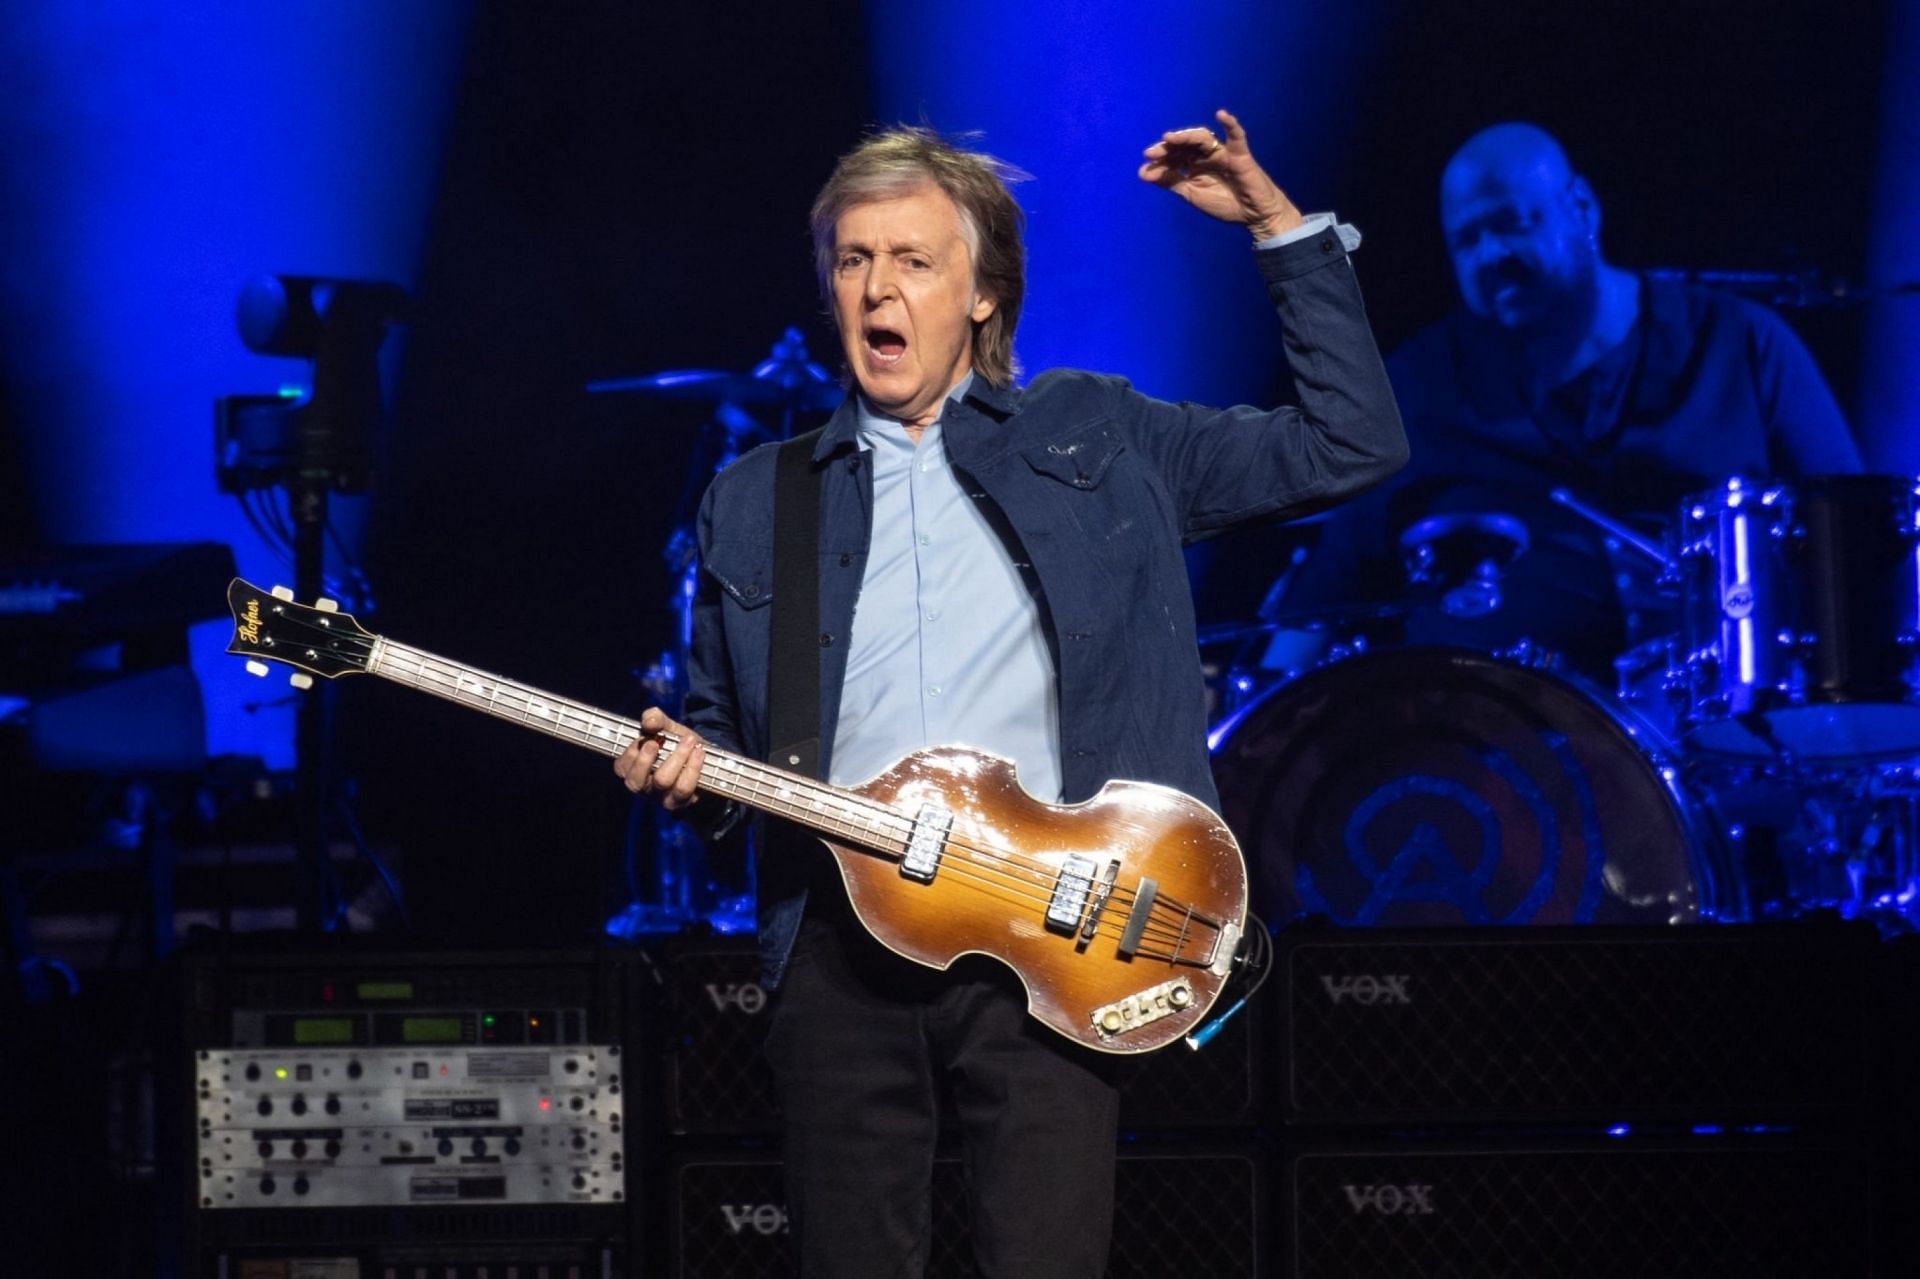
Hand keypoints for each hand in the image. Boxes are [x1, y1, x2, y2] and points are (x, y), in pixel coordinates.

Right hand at [614, 707, 706, 811]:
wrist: (702, 755)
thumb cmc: (676, 742)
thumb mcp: (664, 726)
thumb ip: (654, 718)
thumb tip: (649, 721)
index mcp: (632, 769)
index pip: (621, 767)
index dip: (630, 752)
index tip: (645, 735)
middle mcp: (643, 787)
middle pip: (635, 781)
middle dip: (645, 759)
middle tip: (657, 741)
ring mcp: (661, 797)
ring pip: (662, 781)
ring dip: (676, 757)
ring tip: (689, 740)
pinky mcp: (681, 801)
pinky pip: (684, 788)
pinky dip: (692, 767)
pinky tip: (698, 752)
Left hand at [1139, 108, 1301, 241]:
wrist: (1253, 216)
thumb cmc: (1225, 203)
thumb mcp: (1191, 194)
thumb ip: (1170, 182)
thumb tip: (1142, 172)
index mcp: (1194, 164)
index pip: (1174, 156)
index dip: (1160, 159)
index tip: (1145, 167)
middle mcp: (1206, 155)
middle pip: (1184, 144)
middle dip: (1167, 147)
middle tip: (1151, 153)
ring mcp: (1222, 152)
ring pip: (1202, 138)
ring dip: (1185, 136)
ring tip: (1169, 138)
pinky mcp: (1240, 154)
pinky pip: (1236, 136)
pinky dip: (1231, 124)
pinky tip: (1222, 114)